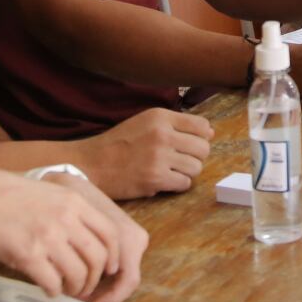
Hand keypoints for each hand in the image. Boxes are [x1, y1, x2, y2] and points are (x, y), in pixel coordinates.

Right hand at [0, 168, 136, 301]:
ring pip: (78, 273)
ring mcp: (48, 237)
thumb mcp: (50, 192)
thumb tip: (85, 238)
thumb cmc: (9, 194)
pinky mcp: (27, 255)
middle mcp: (65, 219)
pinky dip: (54, 291)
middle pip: (98, 257)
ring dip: (76, 288)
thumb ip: (71, 212)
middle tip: (85, 286)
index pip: (110, 233)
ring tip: (66, 289)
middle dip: (95, 278)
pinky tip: (48, 290)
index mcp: (74, 201)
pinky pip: (52, 282)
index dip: (113, 256)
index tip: (109, 268)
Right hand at [67, 108, 212, 198]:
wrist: (90, 164)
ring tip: (170, 171)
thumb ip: (175, 124)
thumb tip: (210, 132)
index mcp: (160, 116)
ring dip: (186, 172)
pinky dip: (177, 185)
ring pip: (196, 167)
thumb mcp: (144, 122)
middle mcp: (162, 134)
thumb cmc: (118, 144)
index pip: (201, 126)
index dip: (201, 137)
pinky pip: (184, 183)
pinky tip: (164, 181)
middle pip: (203, 148)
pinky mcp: (155, 179)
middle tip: (180, 161)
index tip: (191, 144)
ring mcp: (159, 157)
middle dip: (195, 157)